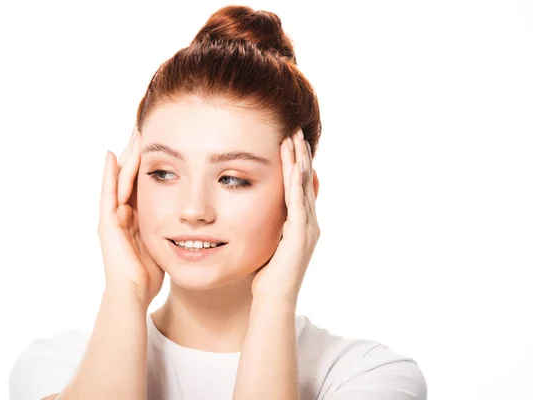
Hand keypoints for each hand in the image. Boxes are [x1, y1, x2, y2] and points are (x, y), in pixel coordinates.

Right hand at [97, 127, 164, 305]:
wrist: (134, 294)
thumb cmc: (150, 274)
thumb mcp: (164, 243)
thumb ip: (172, 229)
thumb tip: (192, 220)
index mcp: (135, 215)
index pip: (142, 180)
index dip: (149, 160)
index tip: (159, 140)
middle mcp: (121, 212)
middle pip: (129, 173)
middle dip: (137, 151)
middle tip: (144, 126)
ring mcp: (111, 217)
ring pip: (119, 178)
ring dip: (126, 155)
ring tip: (133, 132)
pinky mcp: (106, 223)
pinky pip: (108, 193)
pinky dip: (109, 175)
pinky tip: (111, 155)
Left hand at [251, 129, 319, 304]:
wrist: (273, 301)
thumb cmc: (267, 277)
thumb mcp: (269, 244)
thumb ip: (271, 227)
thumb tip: (262, 216)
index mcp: (302, 225)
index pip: (300, 187)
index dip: (297, 163)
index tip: (291, 142)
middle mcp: (309, 224)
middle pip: (306, 181)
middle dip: (301, 155)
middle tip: (296, 131)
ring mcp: (307, 230)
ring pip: (304, 188)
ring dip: (300, 162)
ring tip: (295, 138)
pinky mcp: (300, 237)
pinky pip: (298, 204)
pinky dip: (296, 183)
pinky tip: (294, 166)